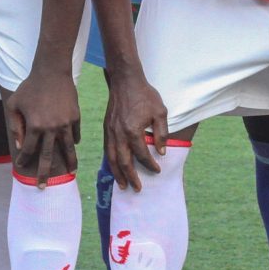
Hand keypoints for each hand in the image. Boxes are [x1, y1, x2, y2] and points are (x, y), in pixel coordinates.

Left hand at [6, 70, 80, 183]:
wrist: (52, 72)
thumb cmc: (30, 87)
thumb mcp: (14, 104)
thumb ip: (15, 125)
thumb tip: (20, 146)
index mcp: (34, 126)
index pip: (28, 150)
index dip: (24, 160)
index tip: (21, 167)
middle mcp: (50, 128)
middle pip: (47, 157)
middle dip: (44, 173)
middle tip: (43, 187)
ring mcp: (65, 124)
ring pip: (68, 149)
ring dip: (69, 162)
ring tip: (72, 173)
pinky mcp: (75, 117)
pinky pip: (75, 134)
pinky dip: (74, 142)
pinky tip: (73, 148)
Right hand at [100, 68, 168, 191]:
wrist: (125, 80)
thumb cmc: (145, 95)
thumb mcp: (160, 112)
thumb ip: (161, 133)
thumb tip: (162, 152)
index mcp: (133, 131)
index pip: (142, 155)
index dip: (150, 165)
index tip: (158, 170)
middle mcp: (119, 134)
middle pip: (124, 161)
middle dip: (131, 177)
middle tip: (137, 189)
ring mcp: (110, 131)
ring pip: (111, 158)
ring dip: (117, 173)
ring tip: (122, 185)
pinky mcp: (106, 128)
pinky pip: (107, 149)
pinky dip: (110, 161)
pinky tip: (115, 167)